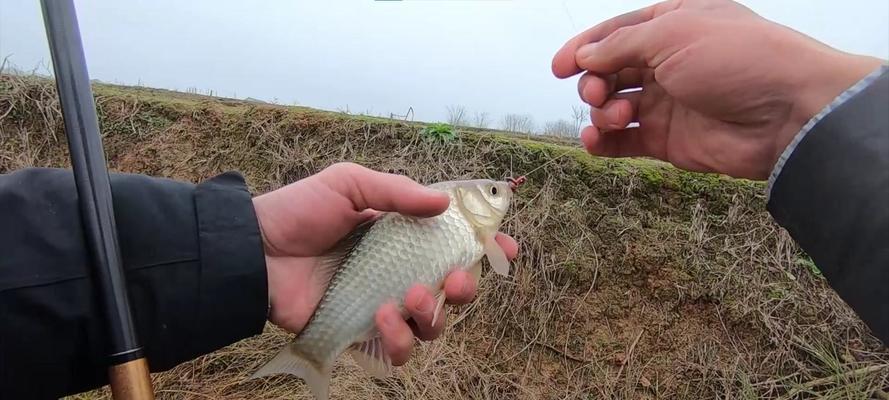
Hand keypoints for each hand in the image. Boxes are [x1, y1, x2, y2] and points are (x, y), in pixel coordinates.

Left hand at [251, 162, 518, 365]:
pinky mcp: (359, 333)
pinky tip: (380, 318)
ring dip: (430, 317)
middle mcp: (398, 271)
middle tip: (453, 281)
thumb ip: (397, 192)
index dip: (485, 249)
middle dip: (465, 289)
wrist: (254, 250)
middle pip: (453, 292)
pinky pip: (396, 351)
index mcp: (402, 235)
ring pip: (431, 327)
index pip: (455, 244)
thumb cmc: (299, 211)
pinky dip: (398, 340)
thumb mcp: (350, 183)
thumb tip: (445, 205)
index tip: (505, 249)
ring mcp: (381, 304)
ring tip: (406, 298)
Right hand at [552, 0, 883, 179]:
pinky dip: (604, 143)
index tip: (559, 67)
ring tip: (617, 116)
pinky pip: (626, 142)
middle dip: (594, 82)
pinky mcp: (670, 139)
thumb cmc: (738, 59)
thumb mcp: (673, 34)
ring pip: (615, 106)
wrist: (788, 113)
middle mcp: (670, 61)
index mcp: (675, 23)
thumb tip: (585, 55)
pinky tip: (594, 143)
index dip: (585, 48)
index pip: (617, 33)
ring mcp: (670, 102)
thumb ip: (621, 45)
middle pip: (611, 70)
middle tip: (597, 94)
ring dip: (603, 112)